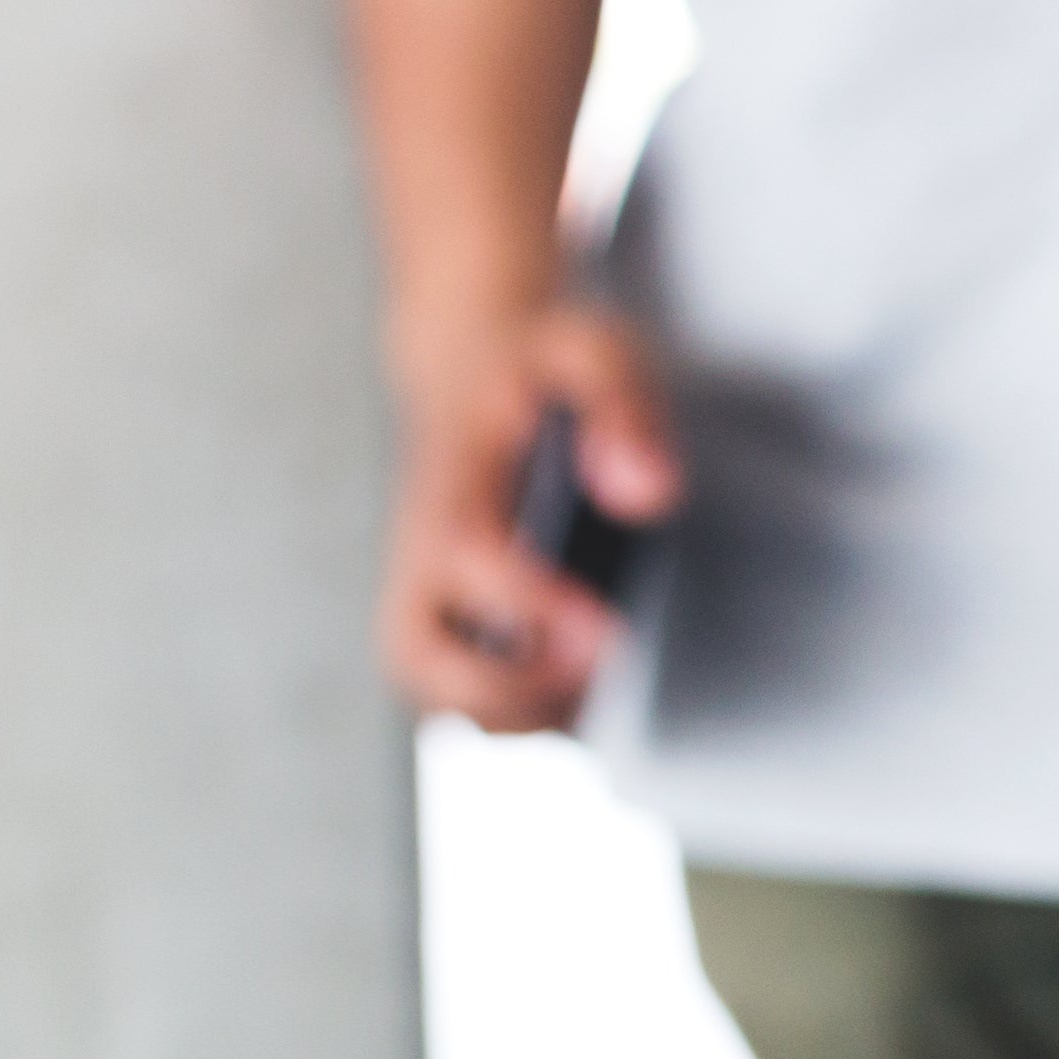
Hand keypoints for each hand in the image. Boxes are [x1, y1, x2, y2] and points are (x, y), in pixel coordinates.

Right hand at [377, 304, 680, 731]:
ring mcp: (423, 579)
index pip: (462, 549)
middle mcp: (421, 539)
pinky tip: (580, 684)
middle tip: (591, 667)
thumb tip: (647, 496)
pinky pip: (447, 685)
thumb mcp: (593, 348)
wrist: (468, 361)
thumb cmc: (539, 365)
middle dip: (501, 687)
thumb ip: (623, 407)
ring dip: (505, 709)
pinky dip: (509, 708)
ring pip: (424, 680)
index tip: (607, 623)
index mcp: (455, 472)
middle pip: (411, 647)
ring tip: (590, 687)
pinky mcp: (441, 605)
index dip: (526, 600)